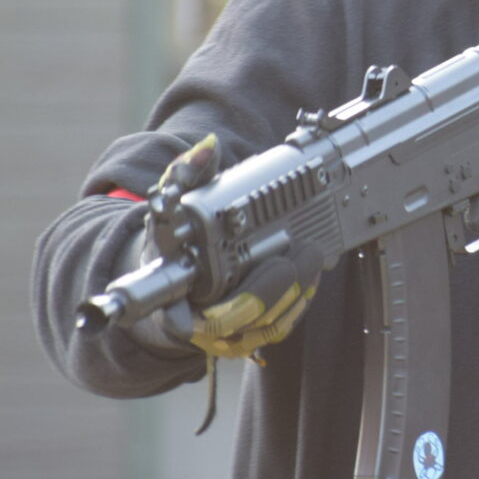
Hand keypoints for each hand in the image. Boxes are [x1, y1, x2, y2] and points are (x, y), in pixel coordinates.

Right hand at [150, 135, 317, 360]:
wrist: (181, 277)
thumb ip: (186, 173)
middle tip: (292, 256)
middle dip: (266, 289)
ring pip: (262, 325)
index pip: (166, 304)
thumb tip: (208, 146)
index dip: (184, 304)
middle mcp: (195, 318)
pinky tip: (311, 275)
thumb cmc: (178, 240)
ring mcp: (225, 330)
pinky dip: (298, 304)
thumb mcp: (175, 204)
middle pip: (232, 316)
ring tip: (312, 256)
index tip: (205, 288)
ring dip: (292, 294)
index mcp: (169, 290)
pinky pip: (277, 326)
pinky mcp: (250, 332)